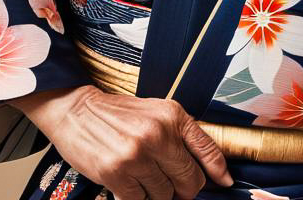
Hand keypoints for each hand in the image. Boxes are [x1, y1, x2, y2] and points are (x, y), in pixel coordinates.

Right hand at [13, 84, 233, 199]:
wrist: (78, 110)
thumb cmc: (119, 114)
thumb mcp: (156, 114)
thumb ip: (181, 136)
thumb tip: (209, 168)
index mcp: (173, 115)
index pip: (207, 149)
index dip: (217, 171)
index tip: (224, 183)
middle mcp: (159, 134)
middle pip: (190, 181)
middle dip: (183, 188)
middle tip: (169, 182)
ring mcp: (138, 156)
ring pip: (165, 196)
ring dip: (156, 193)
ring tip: (141, 174)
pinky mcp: (118, 174)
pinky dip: (136, 197)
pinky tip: (128, 180)